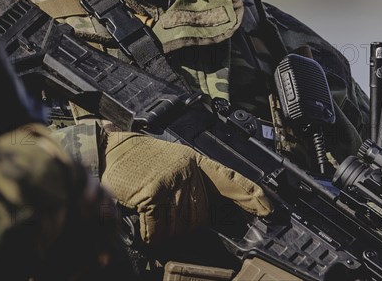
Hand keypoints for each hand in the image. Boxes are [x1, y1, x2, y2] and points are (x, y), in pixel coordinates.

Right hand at [100, 132, 272, 244]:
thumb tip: (202, 216)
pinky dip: (150, 234)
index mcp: (195, 162)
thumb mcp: (173, 162)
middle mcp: (187, 170)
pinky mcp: (152, 192)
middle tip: (167, 220)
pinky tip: (143, 224)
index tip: (269, 208)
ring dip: (165, 232)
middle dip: (184, 227)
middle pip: (200, 216)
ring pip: (179, 226)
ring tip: (152, 220)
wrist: (112, 149)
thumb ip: (190, 183)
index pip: (229, 180)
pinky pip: (158, 229)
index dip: (250, 195)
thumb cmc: (142, 159)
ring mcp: (170, 180)